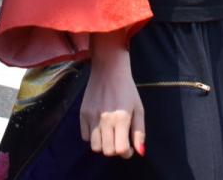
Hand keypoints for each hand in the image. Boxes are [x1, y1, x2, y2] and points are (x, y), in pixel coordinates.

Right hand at [80, 32, 144, 158]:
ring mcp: (92, 116)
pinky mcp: (82, 113)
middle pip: (107, 151)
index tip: (128, 147)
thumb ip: (139, 132)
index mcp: (122, 118)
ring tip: (108, 135)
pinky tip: (99, 127)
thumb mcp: (139, 108)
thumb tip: (140, 152)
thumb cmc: (127, 89)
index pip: (121, 149)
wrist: (108, 69)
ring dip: (103, 145)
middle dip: (115, 150)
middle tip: (118, 140)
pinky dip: (92, 136)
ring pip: (95, 147)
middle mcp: (106, 119)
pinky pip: (84, 136)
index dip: (127, 153)